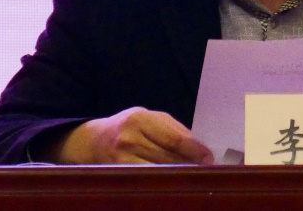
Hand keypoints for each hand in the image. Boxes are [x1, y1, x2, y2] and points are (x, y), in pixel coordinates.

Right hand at [39, 107, 213, 164]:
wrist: (94, 141)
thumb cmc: (128, 128)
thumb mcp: (149, 119)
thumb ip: (172, 130)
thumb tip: (199, 148)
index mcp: (140, 119)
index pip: (174, 138)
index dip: (195, 150)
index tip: (209, 158)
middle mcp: (129, 138)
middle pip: (168, 157)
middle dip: (190, 164)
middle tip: (206, 170)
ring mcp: (122, 159)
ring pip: (159, 171)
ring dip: (179, 175)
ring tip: (193, 177)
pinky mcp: (119, 174)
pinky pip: (147, 179)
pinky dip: (163, 181)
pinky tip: (173, 183)